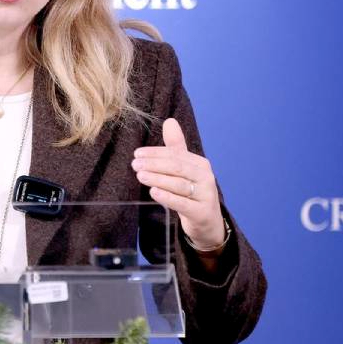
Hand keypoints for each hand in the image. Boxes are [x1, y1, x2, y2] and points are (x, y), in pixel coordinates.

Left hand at [133, 118, 225, 249]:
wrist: (207, 222)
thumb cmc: (192, 192)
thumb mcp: (184, 170)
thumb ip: (176, 147)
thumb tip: (169, 121)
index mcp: (200, 164)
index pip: (176, 155)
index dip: (155, 153)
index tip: (137, 154)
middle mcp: (206, 177)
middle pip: (177, 167)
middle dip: (154, 164)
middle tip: (135, 164)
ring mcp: (205, 195)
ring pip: (179, 184)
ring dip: (158, 179)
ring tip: (141, 176)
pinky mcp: (202, 212)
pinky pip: (182, 203)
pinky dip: (167, 197)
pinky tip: (153, 192)